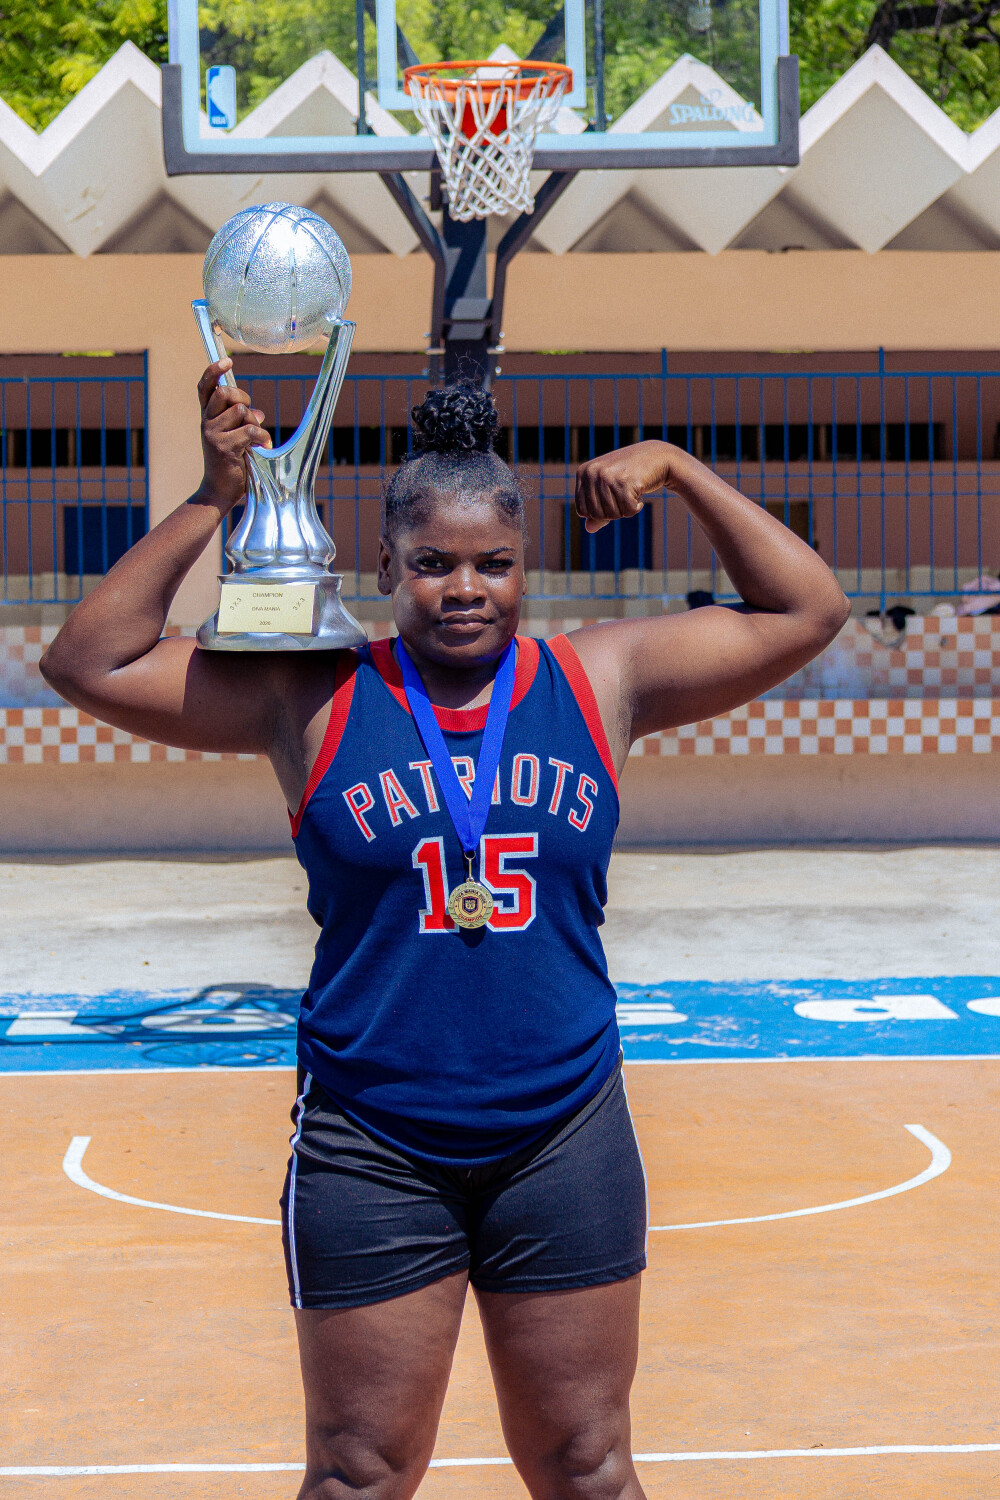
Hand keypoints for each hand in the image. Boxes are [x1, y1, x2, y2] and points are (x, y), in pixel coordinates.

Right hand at [194, 357, 271, 511]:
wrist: (218, 491)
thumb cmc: (229, 464)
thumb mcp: (233, 438)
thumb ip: (242, 422)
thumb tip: (259, 413)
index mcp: (207, 418)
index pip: (204, 387)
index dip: (213, 372)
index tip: (227, 362)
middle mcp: (206, 422)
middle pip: (226, 393)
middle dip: (244, 398)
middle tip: (252, 416)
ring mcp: (213, 434)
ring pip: (241, 411)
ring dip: (255, 423)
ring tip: (256, 440)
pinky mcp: (224, 447)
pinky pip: (250, 430)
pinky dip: (262, 437)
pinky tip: (263, 447)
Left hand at [575, 440, 671, 533]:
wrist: (656, 456)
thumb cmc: (629, 473)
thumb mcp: (608, 489)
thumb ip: (596, 510)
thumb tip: (588, 529)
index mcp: (583, 472)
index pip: (582, 511)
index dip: (599, 513)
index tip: (611, 499)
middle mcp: (592, 472)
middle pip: (597, 515)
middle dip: (613, 512)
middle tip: (623, 496)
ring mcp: (608, 476)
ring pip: (612, 514)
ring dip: (625, 509)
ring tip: (631, 492)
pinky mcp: (624, 482)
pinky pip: (628, 511)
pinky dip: (636, 507)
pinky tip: (640, 491)